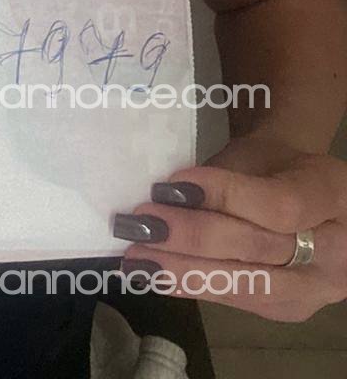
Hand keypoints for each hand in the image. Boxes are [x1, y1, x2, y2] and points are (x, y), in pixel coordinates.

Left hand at [112, 137, 346, 320]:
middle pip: (261, 250)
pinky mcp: (291, 309)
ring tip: (139, 257)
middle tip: (143, 224)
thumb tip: (167, 197)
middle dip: (194, 238)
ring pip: (248, 284)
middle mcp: (338, 249)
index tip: (169, 186)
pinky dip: (192, 285)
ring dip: (186, 270)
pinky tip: (154, 275)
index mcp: (333, 194)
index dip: (224, 196)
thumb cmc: (270, 165)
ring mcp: (319, 287)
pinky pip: (238, 300)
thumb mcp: (256, 155)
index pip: (279, 205)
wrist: (298, 190)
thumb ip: (224, 177)